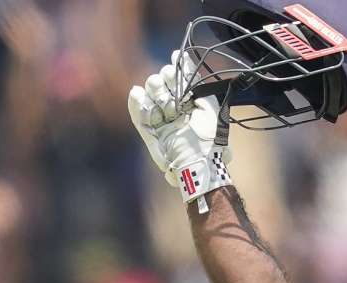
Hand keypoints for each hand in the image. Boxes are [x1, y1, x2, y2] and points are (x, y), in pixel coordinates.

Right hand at [127, 52, 231, 210]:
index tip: (176, 62)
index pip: (177, 81)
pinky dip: (137, 104)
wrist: (199, 162)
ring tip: (162, 96)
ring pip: (149, 97)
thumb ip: (196, 82)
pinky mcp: (149, 133)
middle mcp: (175, 112)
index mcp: (190, 104)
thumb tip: (182, 57)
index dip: (176, 72)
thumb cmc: (208, 136)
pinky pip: (138, 115)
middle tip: (170, 84)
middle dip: (165, 81)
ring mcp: (161, 122)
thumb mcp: (208, 105)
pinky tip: (137, 93)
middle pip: (161, 86)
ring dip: (154, 92)